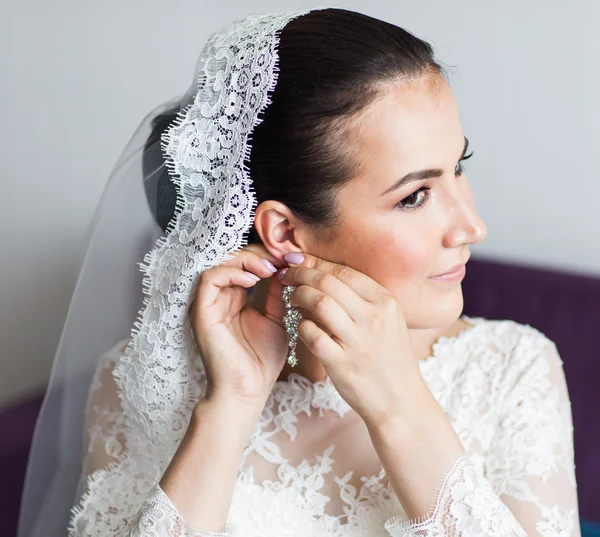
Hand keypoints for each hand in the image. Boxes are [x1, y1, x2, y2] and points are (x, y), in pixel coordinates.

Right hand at [188, 243, 289, 407]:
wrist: (248, 391)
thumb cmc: (260, 362)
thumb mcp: (275, 320)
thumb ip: (276, 295)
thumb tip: (285, 269)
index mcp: (235, 299)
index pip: (246, 265)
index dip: (267, 257)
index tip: (291, 259)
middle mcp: (219, 298)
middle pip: (233, 259)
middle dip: (259, 254)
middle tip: (281, 259)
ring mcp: (209, 304)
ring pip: (220, 263)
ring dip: (246, 260)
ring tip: (269, 269)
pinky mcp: (201, 312)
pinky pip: (209, 279)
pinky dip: (231, 272)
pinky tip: (253, 279)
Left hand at [278, 252, 426, 426]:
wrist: (400, 400)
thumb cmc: (390, 357)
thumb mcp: (388, 320)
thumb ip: (362, 298)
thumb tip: (324, 272)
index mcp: (386, 302)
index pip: (344, 270)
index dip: (315, 263)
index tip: (297, 260)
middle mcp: (374, 318)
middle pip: (327, 282)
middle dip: (301, 274)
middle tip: (287, 276)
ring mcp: (358, 341)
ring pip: (318, 303)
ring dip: (298, 296)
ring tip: (291, 299)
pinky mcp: (342, 363)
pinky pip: (312, 334)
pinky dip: (301, 326)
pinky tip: (301, 327)